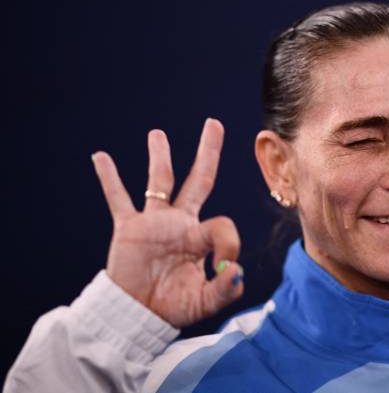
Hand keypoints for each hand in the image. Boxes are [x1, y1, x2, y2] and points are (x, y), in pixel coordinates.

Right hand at [91, 118, 242, 327]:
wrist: (137, 315)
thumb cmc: (172, 307)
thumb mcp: (204, 302)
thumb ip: (224, 290)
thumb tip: (237, 270)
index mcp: (201, 238)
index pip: (223, 225)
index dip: (230, 244)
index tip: (226, 267)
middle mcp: (180, 222)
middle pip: (198, 180)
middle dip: (207, 152)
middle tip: (213, 124)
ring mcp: (154, 222)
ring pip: (158, 181)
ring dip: (159, 157)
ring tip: (157, 134)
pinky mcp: (129, 228)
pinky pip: (118, 199)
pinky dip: (109, 179)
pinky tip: (100, 157)